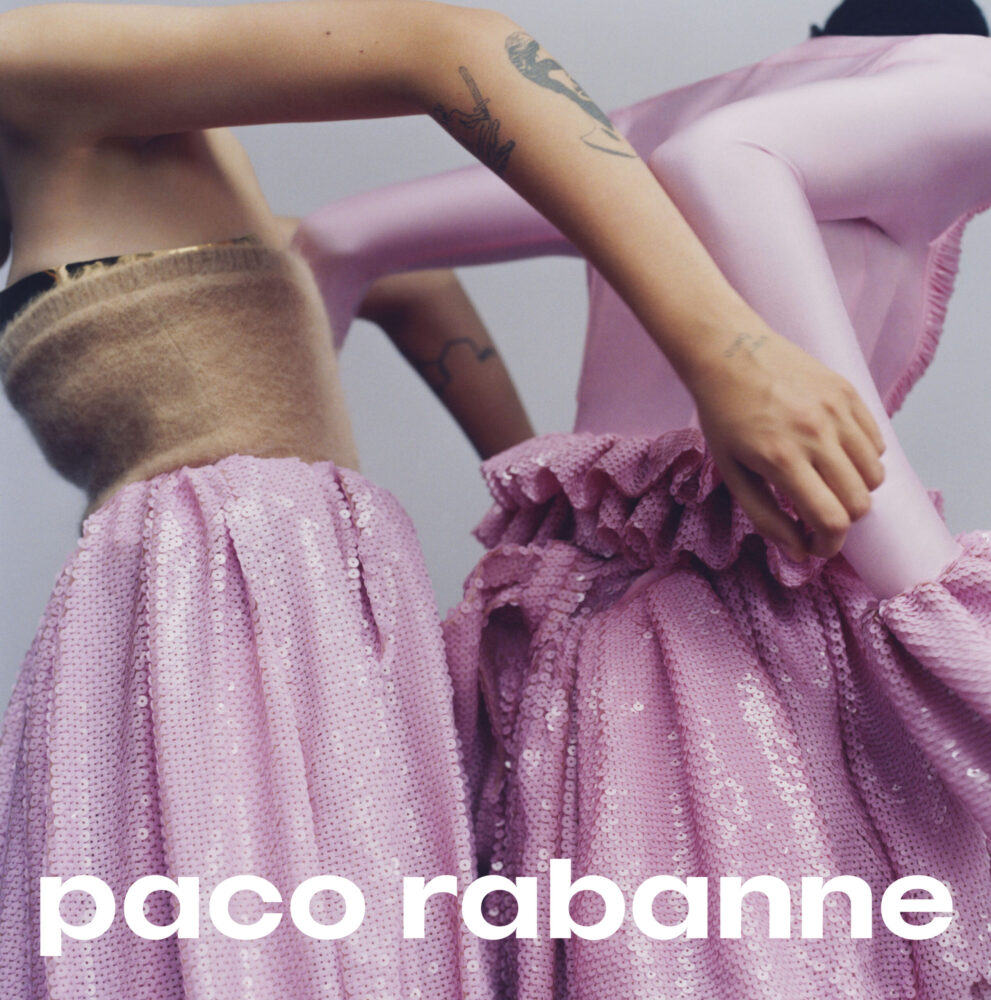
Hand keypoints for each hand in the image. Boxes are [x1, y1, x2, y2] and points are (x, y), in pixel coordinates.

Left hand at [690, 331, 885, 561]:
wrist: (729, 352)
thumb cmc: (725, 417)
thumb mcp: (732, 473)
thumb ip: (766, 517)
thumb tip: (799, 553)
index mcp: (782, 459)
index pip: (831, 520)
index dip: (829, 545)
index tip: (817, 547)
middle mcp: (816, 434)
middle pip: (859, 503)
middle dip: (842, 521)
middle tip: (819, 517)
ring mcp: (837, 410)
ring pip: (875, 475)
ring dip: (855, 490)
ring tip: (825, 482)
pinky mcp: (849, 392)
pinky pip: (876, 443)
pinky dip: (863, 459)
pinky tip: (833, 454)